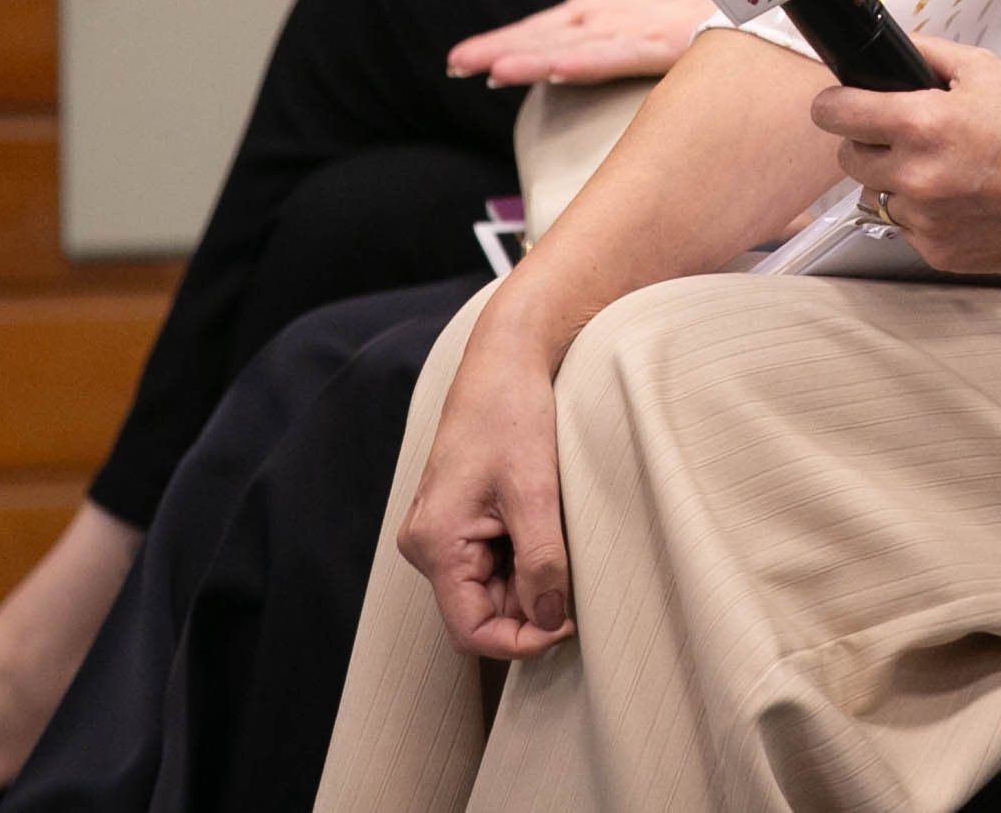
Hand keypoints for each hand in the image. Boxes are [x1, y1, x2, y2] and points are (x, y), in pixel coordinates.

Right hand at [395, 324, 576, 659]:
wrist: (504, 360)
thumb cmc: (512, 415)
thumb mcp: (536, 492)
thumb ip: (542, 562)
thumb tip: (550, 621)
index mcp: (434, 543)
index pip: (470, 630)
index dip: (520, 640)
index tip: (567, 624)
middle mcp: (426, 545)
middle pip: (480, 610)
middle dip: (529, 604)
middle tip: (575, 575)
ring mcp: (438, 533)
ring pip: (488, 589)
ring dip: (529, 580)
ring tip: (558, 536)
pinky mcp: (455, 520)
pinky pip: (489, 562)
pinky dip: (522, 558)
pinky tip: (545, 526)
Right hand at [446, 0, 712, 85]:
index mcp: (604, 13)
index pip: (542, 29)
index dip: (502, 42)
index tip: (458, 59)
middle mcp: (620, 29)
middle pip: (553, 44)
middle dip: (507, 55)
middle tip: (460, 67)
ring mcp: (648, 38)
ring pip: (584, 53)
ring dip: (541, 64)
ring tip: (497, 72)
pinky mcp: (680, 42)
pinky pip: (634, 51)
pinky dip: (596, 60)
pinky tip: (564, 68)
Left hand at [811, 36, 1000, 272]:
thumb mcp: (985, 71)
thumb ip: (925, 54)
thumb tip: (885, 48)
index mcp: (921, 124)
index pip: (833, 114)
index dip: (835, 104)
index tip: (842, 105)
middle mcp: (916, 176)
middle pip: (849, 159)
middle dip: (870, 143)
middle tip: (910, 137)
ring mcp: (926, 222)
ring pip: (879, 197)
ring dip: (900, 183)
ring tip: (950, 170)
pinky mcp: (941, 254)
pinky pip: (909, 230)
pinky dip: (927, 215)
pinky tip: (965, 199)